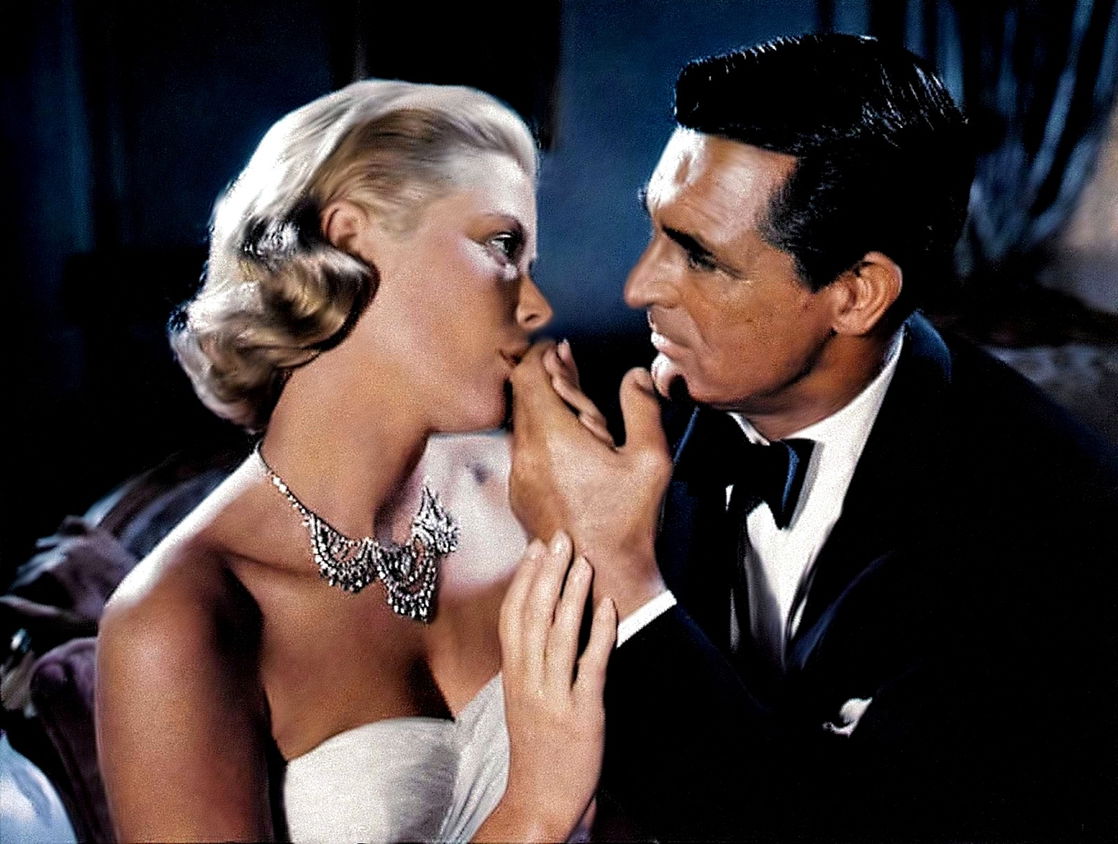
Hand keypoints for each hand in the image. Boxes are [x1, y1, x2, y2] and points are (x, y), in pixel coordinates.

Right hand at [486, 532, 615, 841]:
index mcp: (513, 676)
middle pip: (533, 616)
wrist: (538, 800)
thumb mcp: (523, 700)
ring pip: (558, 635)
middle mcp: (528, 681)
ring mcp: (553, 696)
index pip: (512, 616)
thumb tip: (542, 623)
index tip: (535, 548)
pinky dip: (599, 633)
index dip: (524, 580)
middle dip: (546, 574)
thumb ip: (530, 663)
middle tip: (559, 538)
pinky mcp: (581, 713)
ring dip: (570, 595)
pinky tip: (606, 606)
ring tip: (582, 562)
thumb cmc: (535, 747)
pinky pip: (590, 665)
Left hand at [509, 341, 672, 617]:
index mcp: (553, 438)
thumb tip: (637, 373)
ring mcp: (518, 477)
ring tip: (572, 406)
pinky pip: (522, 451)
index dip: (541, 355)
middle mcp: (526, 454)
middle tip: (566, 366)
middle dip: (543, 376)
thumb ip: (642, 408)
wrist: (600, 576)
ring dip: (541, 407)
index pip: (528, 375)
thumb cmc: (627, 520)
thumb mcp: (649, 460)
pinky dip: (538, 435)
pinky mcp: (519, 495)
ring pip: (520, 424)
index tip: (560, 350)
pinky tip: (565, 443)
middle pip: (521, 396)